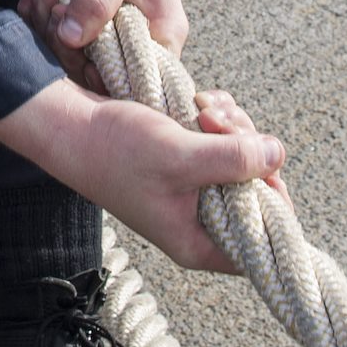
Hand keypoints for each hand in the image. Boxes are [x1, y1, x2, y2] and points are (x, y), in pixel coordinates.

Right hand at [0, 77, 284, 273]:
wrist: (69, 125)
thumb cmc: (114, 151)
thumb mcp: (180, 155)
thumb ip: (233, 159)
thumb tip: (277, 154)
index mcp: (196, 241)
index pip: (260, 240)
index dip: (273, 202)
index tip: (264, 162)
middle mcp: (197, 220)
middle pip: (255, 190)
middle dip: (248, 149)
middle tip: (219, 122)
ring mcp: (190, 190)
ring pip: (239, 160)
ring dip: (232, 128)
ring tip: (205, 109)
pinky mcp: (183, 162)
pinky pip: (219, 142)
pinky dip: (217, 120)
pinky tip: (201, 105)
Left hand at [19, 0, 187, 79]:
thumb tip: (74, 39)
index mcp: (163, 33)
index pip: (136, 83)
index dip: (100, 76)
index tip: (73, 44)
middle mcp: (139, 40)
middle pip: (97, 73)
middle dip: (64, 43)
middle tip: (52, 5)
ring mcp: (109, 32)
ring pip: (72, 55)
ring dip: (48, 24)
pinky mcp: (84, 21)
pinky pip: (57, 36)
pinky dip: (40, 17)